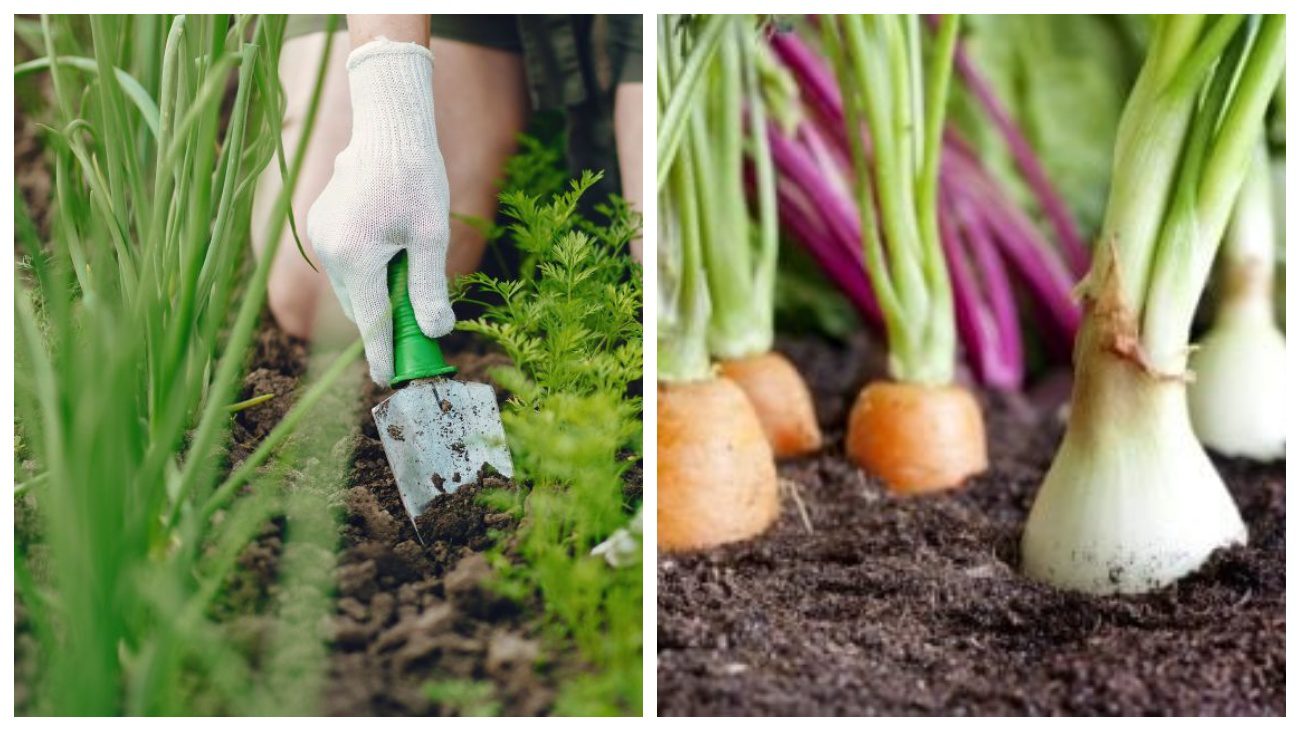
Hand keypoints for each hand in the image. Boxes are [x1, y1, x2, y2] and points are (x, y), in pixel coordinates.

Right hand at [308, 39, 452, 384]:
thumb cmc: (416, 177)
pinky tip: (390, 251)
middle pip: (360, 307)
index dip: (382, 354)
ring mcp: (320, 236)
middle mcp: (329, 250)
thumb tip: (436, 332)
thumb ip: (430, 288)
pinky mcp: (319, 223)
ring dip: (376, 294)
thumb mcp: (431, 236)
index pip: (371, 322)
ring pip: (351, 286)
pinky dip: (366, 271)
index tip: (388, 380)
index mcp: (356, 257)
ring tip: (408, 279)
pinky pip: (344, 263)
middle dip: (385, 322)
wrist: (388, 127)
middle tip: (417, 333)